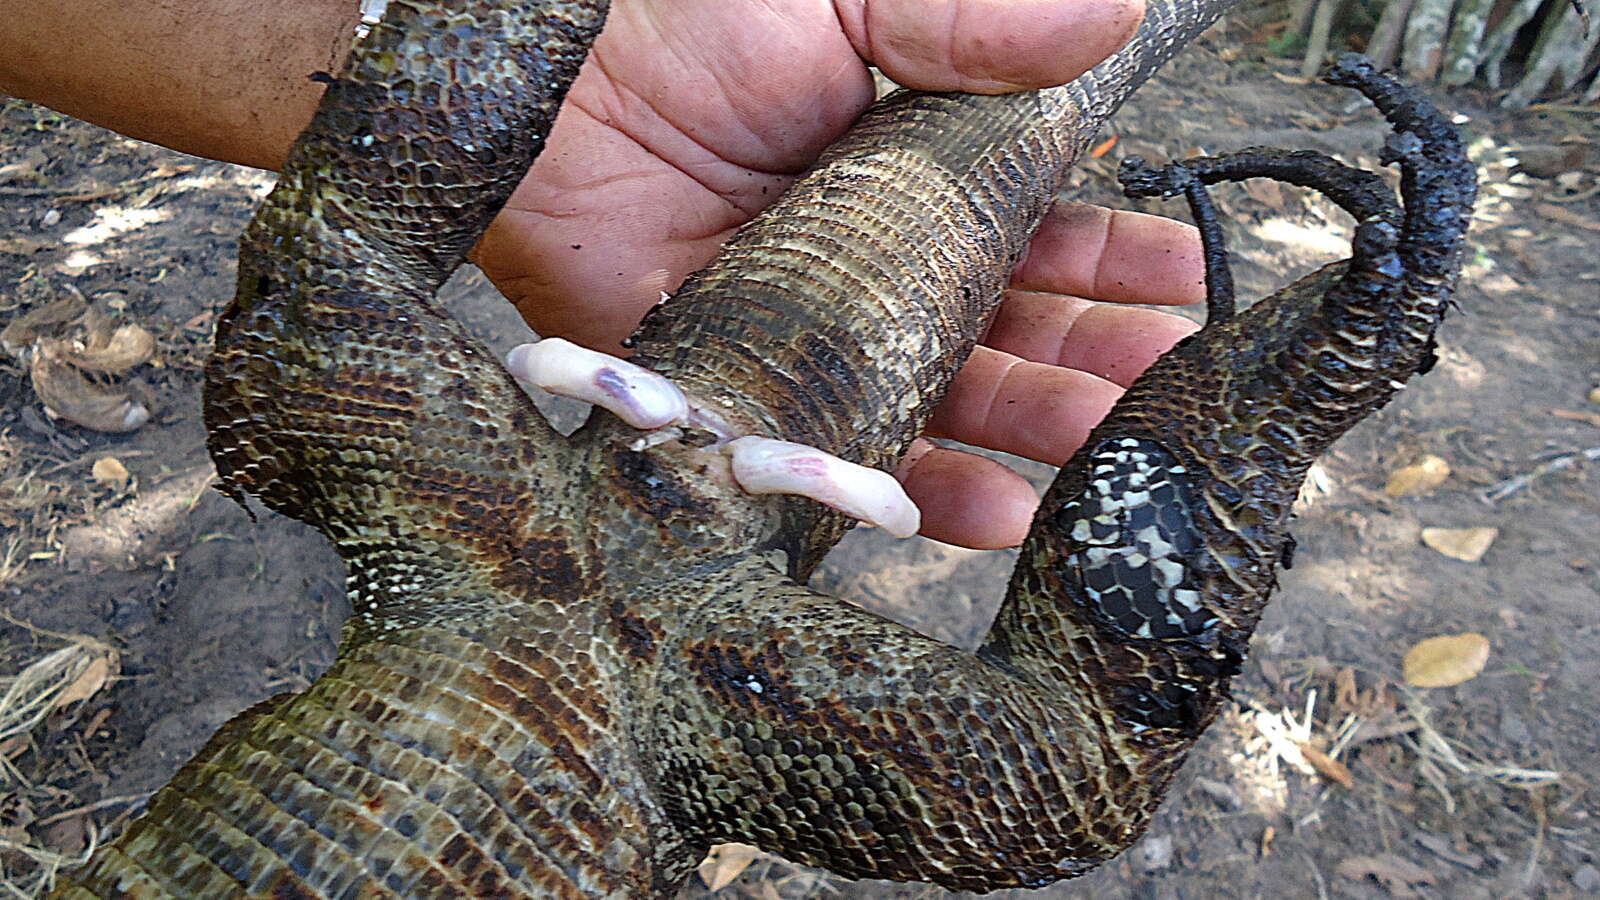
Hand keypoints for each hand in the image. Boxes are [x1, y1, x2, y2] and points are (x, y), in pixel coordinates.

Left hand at [475, 0, 1205, 549]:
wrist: (532, 103)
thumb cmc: (677, 30)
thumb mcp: (837, 1)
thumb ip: (964, 19)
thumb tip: (1115, 17)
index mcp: (907, 170)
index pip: (1036, 221)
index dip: (1111, 252)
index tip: (1183, 278)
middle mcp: (874, 260)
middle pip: (1008, 321)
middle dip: (1096, 351)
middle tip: (1168, 378)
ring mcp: (818, 336)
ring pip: (948, 395)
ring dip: (1037, 425)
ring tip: (1113, 446)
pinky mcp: (755, 396)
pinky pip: (849, 458)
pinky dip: (923, 492)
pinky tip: (1002, 510)